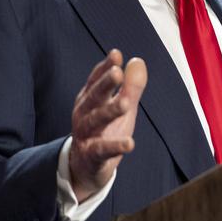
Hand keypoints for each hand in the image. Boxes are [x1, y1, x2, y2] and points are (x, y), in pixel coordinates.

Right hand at [69, 49, 147, 202]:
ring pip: (96, 121)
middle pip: (94, 97)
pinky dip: (116, 146)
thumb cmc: (105, 130)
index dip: (105, 67)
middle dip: (105, 84)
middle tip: (117, 72)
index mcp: (90, 99)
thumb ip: (130, 86)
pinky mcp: (92, 156)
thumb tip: (137, 61)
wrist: (86, 167)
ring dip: (110, 111)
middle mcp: (84, 114)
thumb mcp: (120, 106)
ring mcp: (86, 135)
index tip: (116, 54)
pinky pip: (103, 150)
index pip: (96, 80)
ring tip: (126, 103)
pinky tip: (130, 143)